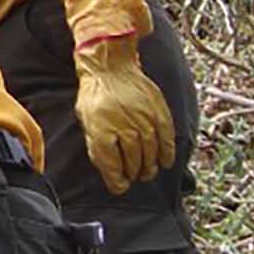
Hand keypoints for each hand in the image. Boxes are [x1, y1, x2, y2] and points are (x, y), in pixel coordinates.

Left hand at [73, 37, 176, 193]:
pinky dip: (167, 152)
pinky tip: (166, 161)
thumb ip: (96, 144)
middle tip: (134, 178)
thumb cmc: (95, 95)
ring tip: (147, 173)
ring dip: (149, 166)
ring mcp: (143, 119)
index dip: (116, 180)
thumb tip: (107, 167)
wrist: (110, 66)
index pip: (111, 164)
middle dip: (133, 174)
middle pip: (133, 160)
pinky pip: (166, 137)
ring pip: (150, 152)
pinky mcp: (157, 111)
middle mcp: (124, 127)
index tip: (119, 187)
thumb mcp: (86, 120)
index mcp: (101, 130)